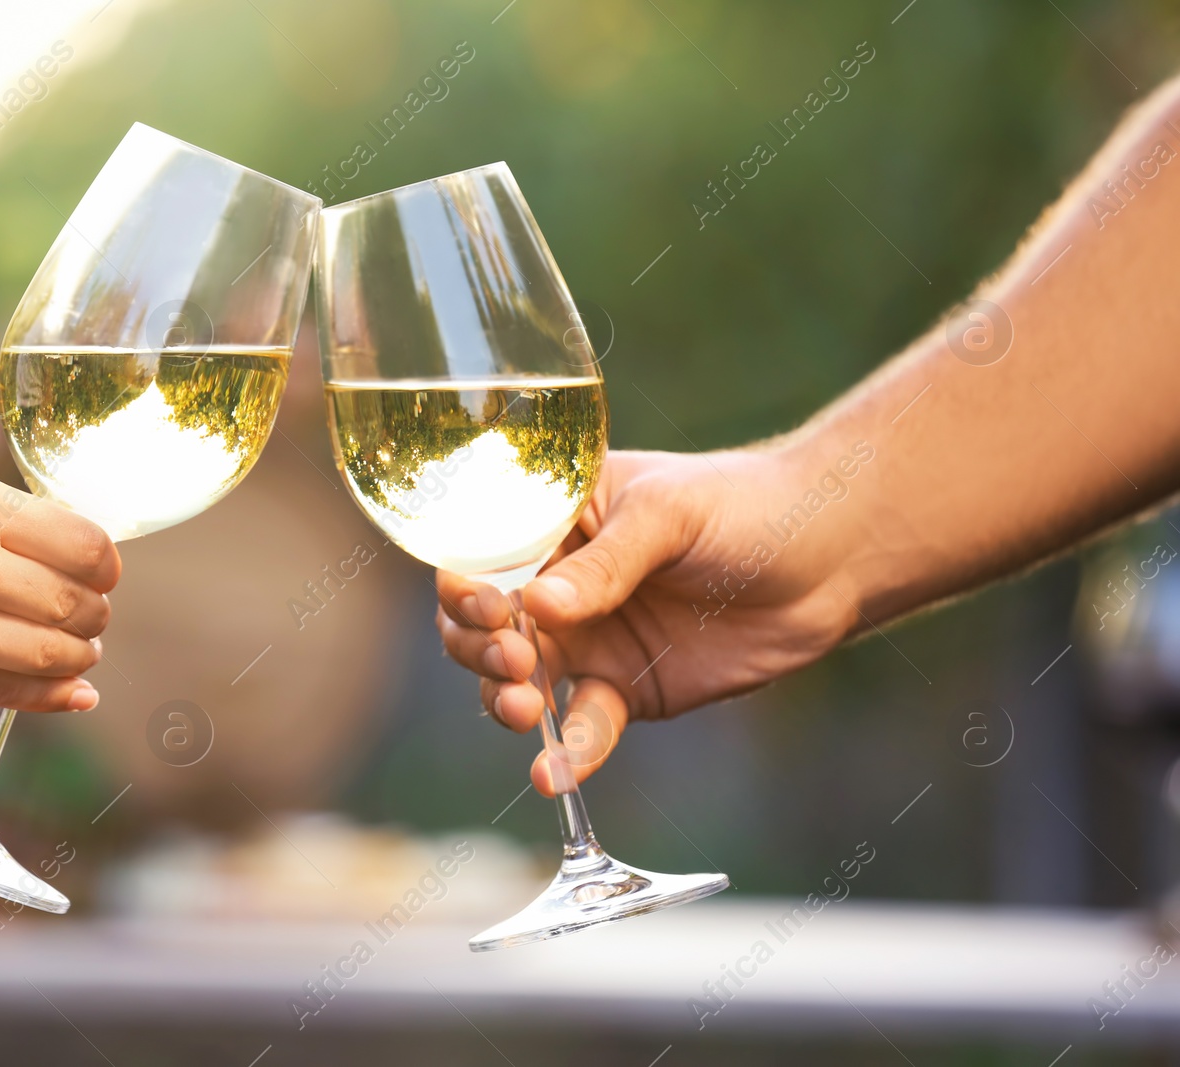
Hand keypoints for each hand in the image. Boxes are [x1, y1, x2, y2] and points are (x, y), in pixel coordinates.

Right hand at [437, 448, 858, 794]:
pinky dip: (567, 754)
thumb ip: (608, 563)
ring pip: (517, 681)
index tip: (489, 607)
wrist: (828, 559)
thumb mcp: (670, 515)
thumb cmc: (744, 506)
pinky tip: (554, 774)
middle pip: (483, 626)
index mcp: (553, 521)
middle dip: (479, 647)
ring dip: (505, 699)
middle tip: (515, 658)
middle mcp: (556, 583)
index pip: (482, 553)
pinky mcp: (625, 691)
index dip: (466, 585)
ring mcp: (587, 641)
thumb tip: (538, 606)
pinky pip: (582, 728)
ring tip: (523, 709)